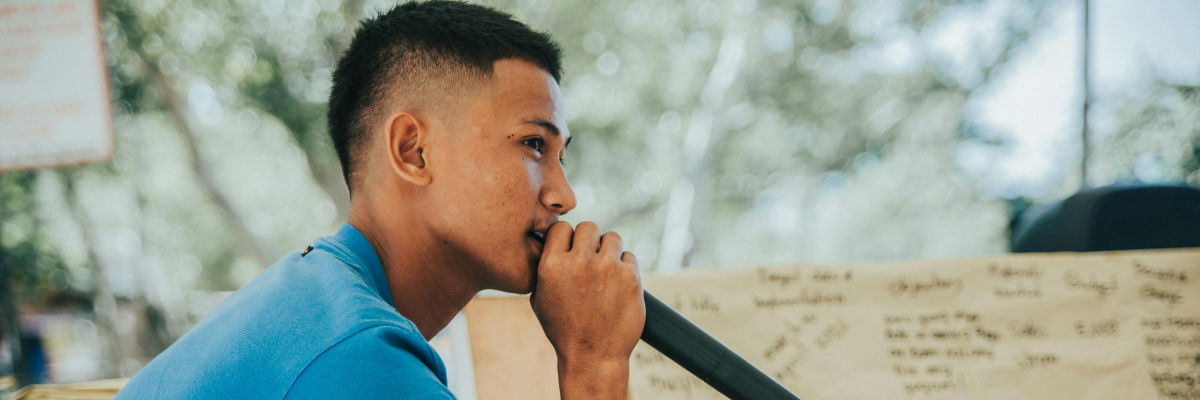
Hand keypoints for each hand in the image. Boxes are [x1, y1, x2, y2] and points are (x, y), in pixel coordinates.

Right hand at [530, 221, 644, 398]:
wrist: (593, 357)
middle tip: (590, 259)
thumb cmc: (564, 330)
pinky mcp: (631, 276)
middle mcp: (579, 262)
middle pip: (588, 227)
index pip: (561, 227)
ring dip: (609, 251)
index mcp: (552, 265)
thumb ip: (546, 267)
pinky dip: (625, 267)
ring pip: (612, 237)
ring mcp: (608, 268)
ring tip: (606, 272)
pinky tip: (618, 285)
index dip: (566, 238)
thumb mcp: (540, 299)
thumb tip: (553, 243)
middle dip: (589, 241)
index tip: (570, 249)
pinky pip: (629, 256)